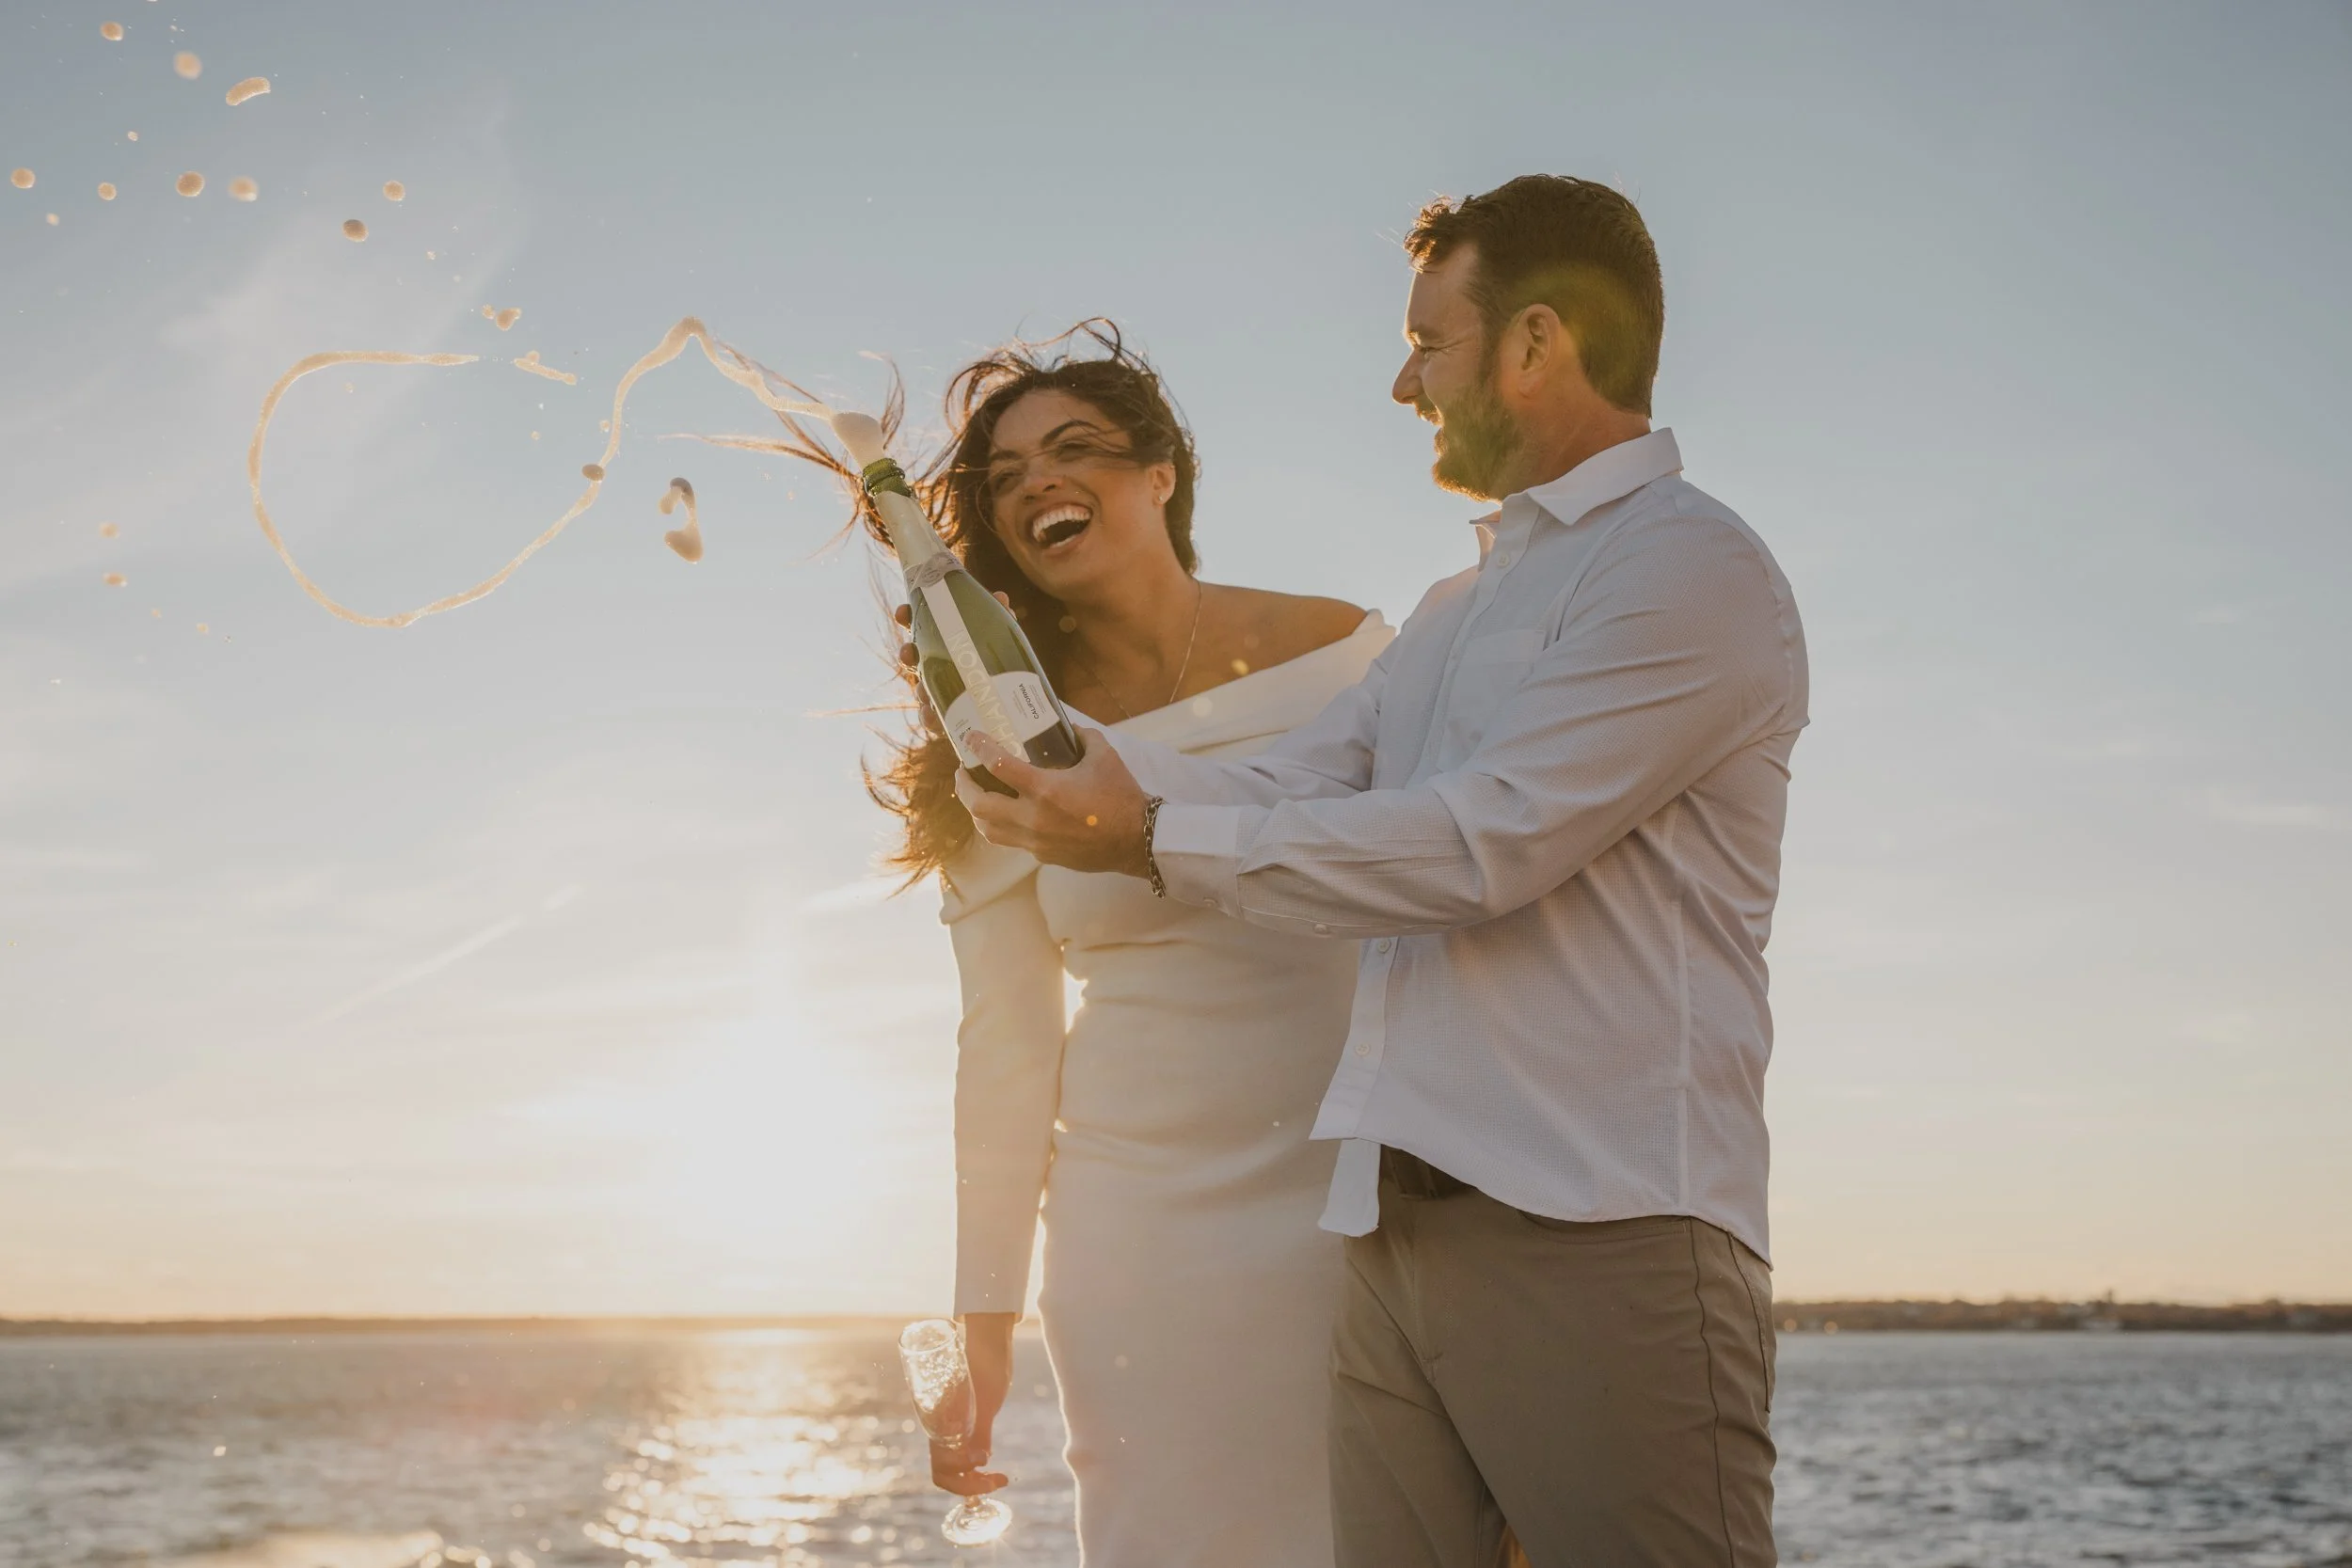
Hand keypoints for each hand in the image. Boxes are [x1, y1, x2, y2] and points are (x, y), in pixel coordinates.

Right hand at [895, 595, 1015, 738]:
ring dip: (920, 688)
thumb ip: (1000, 620)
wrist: (1016, 707)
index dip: (908, 619)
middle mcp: (938, 668)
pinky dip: (929, 717)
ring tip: (925, 689)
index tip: (902, 613)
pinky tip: (931, 713)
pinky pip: (933, 720)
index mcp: (945, 644)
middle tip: (909, 652)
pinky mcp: (951, 720)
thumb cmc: (1003, 666)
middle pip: (914, 660)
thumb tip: (1001, 596)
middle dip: (908, 655)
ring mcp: (942, 694)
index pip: (920, 627)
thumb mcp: (1003, 640)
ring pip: (921, 690)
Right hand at [931, 1312, 1015, 1497]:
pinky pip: (964, 1455)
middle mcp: (942, 1428)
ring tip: (999, 1479)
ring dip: (974, 1480)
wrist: (991, 1342)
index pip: (940, 1466)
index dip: (961, 1476)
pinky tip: (994, 1467)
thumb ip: (980, 1429)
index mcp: (940, 1423)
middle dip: (968, 1485)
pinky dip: (977, 1468)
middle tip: (997, 1481)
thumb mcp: (986, 1399)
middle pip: (945, 1473)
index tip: (985, 1463)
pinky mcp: (965, 1424)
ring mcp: (952, 1428)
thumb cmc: (987, 1364)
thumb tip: (982, 1459)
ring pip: (954, 1468)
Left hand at [955, 729, 1151, 876]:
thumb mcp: (1104, 756)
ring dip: (976, 811)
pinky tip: (1006, 815)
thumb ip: (1083, 737)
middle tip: (964, 772)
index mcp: (1045, 789)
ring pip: (988, 830)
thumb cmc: (1121, 798)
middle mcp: (1033, 818)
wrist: (1136, 841)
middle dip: (964, 787)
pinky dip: (1001, 826)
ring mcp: (1035, 841)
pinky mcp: (1042, 856)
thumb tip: (1069, 728)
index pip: (998, 765)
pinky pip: (1011, 841)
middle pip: (979, 805)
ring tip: (976, 796)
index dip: (978, 747)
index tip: (970, 737)